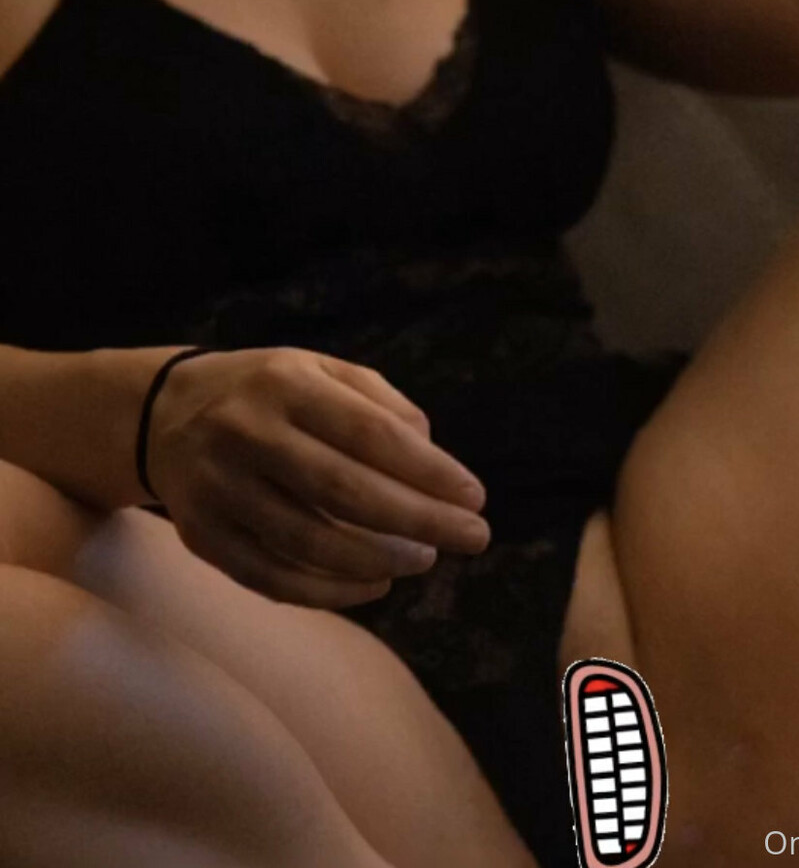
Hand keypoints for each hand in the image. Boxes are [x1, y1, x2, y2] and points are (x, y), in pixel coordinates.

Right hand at [145, 347, 489, 607]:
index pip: (371, 434)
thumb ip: (380, 403)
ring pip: (309, 543)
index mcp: (286, 383)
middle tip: (472, 537)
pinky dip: (330, 592)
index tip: (475, 496)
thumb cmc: (267, 391)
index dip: (429, 471)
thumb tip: (433, 457)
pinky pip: (272, 578)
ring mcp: (219, 489)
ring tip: (425, 558)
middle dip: (419, 520)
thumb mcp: (318, 369)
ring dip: (378, 560)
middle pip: (345, 491)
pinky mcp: (202, 535)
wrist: (160, 414)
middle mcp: (247, 433)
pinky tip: (374, 586)